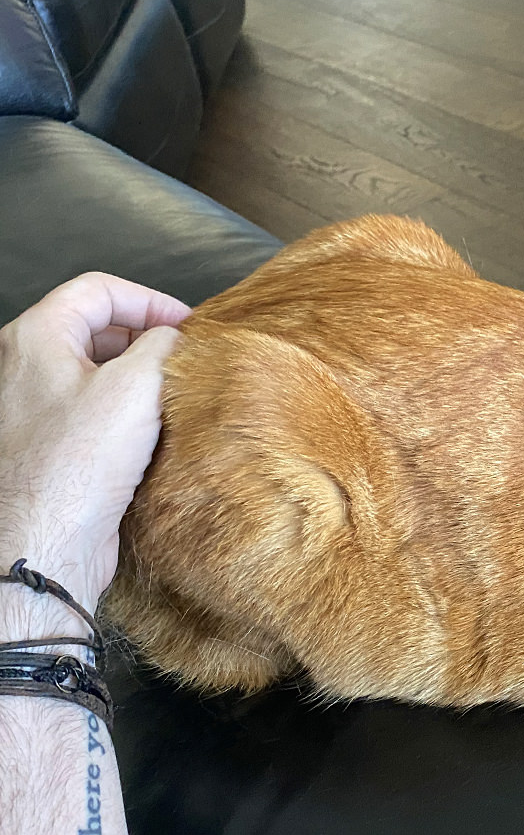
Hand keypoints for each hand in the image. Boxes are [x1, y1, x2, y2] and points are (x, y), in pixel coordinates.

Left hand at [0, 273, 189, 645]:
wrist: (45, 544)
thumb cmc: (77, 466)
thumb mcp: (137, 387)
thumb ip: (163, 346)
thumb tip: (176, 339)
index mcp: (35, 337)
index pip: (98, 290)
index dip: (150, 300)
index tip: (189, 326)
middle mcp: (23, 367)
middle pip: (94, 328)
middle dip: (146, 338)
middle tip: (187, 359)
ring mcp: (30, 409)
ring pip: (93, 372)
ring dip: (137, 377)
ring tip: (175, 396)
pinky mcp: (45, 446)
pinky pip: (89, 412)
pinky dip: (123, 413)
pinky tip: (152, 434)